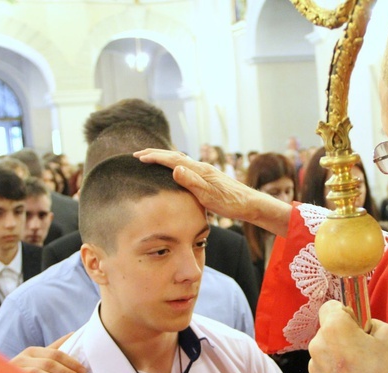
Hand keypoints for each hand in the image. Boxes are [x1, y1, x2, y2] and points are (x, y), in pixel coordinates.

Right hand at [9, 333, 85, 372]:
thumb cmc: (24, 371)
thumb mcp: (38, 358)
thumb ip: (54, 348)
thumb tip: (73, 334)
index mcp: (32, 351)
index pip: (56, 354)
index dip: (72, 363)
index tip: (84, 372)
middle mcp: (23, 359)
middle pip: (49, 363)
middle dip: (67, 372)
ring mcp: (15, 371)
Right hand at [133, 149, 290, 236]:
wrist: (249, 204)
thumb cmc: (230, 203)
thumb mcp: (209, 196)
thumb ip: (191, 182)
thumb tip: (174, 168)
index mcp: (199, 170)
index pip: (172, 160)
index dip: (155, 158)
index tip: (138, 157)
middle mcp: (201, 167)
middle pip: (174, 156)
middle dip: (155, 154)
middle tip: (138, 155)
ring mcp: (205, 171)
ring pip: (180, 159)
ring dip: (164, 157)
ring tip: (151, 158)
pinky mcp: (208, 177)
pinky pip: (186, 166)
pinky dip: (174, 163)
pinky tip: (174, 169)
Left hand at [308, 300, 387, 372]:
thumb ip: (376, 323)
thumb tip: (367, 327)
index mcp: (334, 329)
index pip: (331, 306)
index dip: (348, 313)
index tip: (360, 324)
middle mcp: (317, 346)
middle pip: (329, 330)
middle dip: (345, 335)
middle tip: (367, 349)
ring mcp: (313, 368)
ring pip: (327, 350)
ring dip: (340, 354)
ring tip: (363, 370)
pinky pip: (326, 368)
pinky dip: (337, 371)